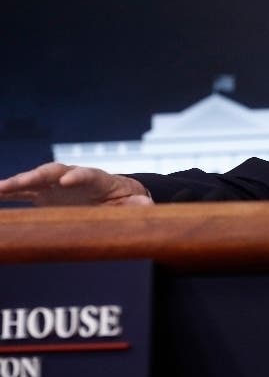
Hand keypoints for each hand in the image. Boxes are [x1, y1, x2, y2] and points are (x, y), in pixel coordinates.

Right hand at [0, 162, 152, 205]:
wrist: (114, 196)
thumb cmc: (125, 200)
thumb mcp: (135, 203)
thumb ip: (139, 204)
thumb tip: (147, 204)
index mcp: (98, 179)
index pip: (87, 174)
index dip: (77, 176)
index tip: (67, 181)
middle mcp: (74, 177)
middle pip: (54, 172)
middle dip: (38, 176)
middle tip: (22, 182)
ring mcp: (57, 185)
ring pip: (35, 180)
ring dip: (16, 183)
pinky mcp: (45, 194)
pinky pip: (24, 192)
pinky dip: (9, 192)